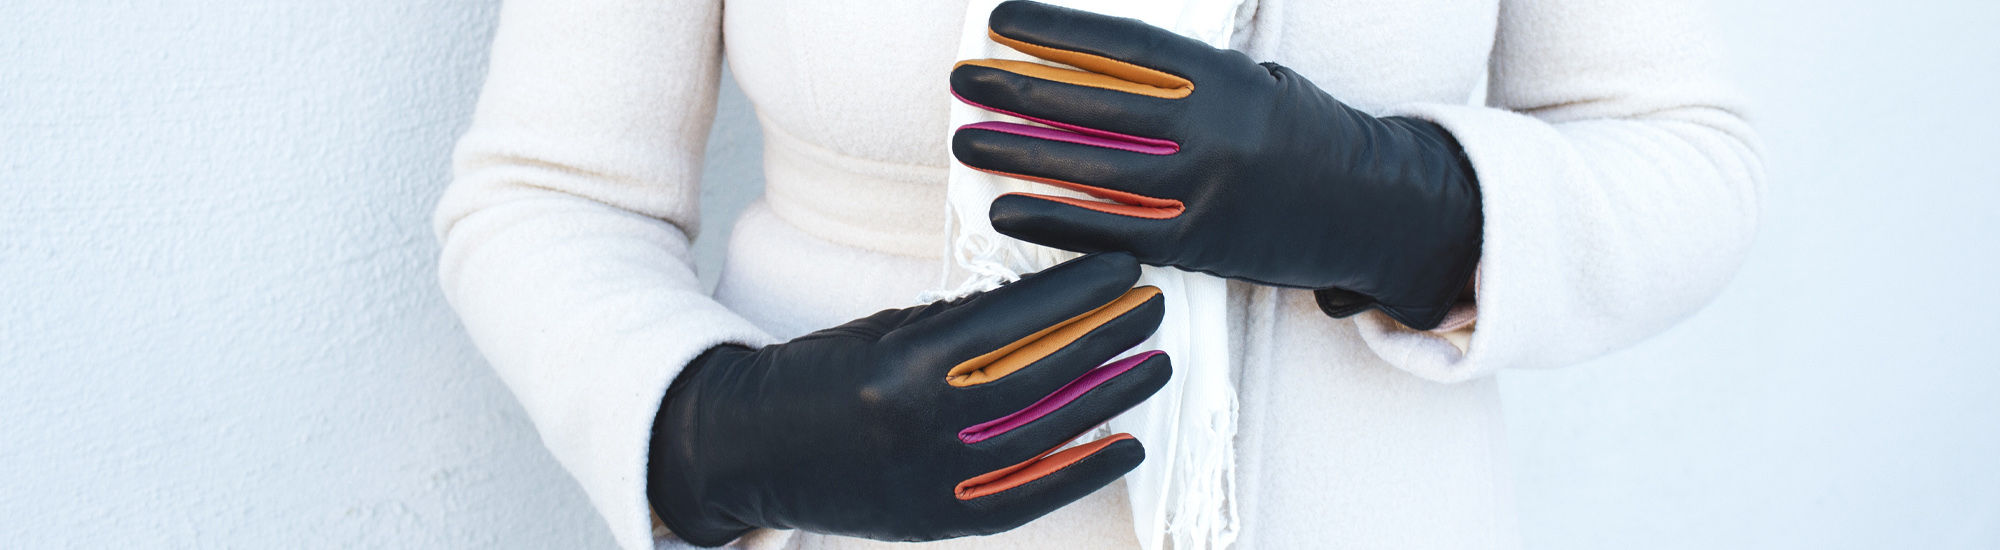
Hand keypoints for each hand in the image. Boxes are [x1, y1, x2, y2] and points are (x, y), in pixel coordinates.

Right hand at [647, 253, 1171, 544]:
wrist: (749, 450)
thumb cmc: (819, 376)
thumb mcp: (885, 329)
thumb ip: (963, 322)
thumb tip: (1050, 304)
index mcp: (902, 367)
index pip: (1012, 320)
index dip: (1076, 292)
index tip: (1123, 266)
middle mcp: (921, 428)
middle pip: (1040, 376)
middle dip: (1106, 337)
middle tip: (1153, 306)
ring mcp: (933, 480)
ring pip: (1044, 434)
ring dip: (1109, 398)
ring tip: (1154, 365)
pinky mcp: (938, 519)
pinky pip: (1027, 497)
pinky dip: (1081, 471)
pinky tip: (1126, 444)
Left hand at [950, 0, 1482, 329]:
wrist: (1370, 207)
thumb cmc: (1300, 136)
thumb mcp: (1249, 82)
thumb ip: (1179, 77)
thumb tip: (1086, 66)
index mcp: (1224, 78)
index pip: (1123, 48)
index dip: (1057, 32)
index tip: (1003, 21)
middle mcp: (1215, 131)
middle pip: (1094, 106)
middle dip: (1019, 89)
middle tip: (966, 81)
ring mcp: (1205, 191)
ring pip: (1092, 170)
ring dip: (1020, 154)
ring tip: (968, 139)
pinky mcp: (1199, 246)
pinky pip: (1109, 231)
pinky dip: (1052, 220)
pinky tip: (1006, 208)